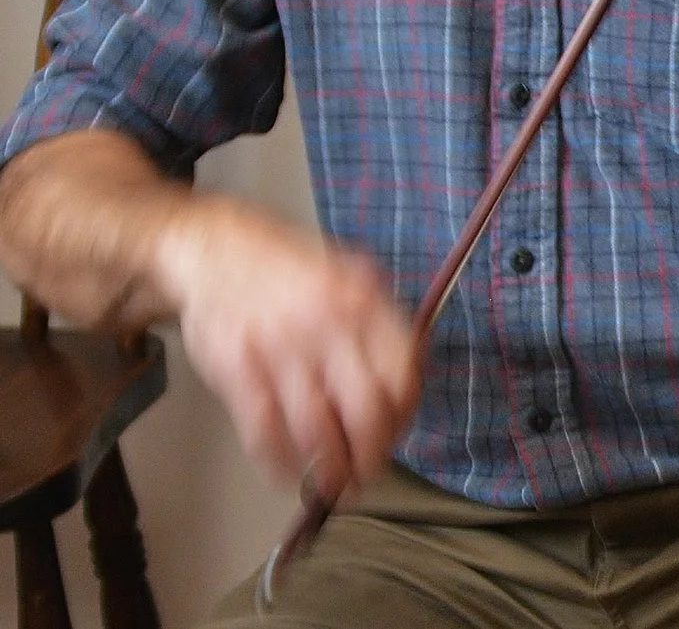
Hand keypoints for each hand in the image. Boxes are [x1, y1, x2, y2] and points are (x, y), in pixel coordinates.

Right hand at [155, 197, 417, 499]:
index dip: (404, 413)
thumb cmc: (288, 266)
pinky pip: (262, 429)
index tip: (397, 432)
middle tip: (368, 474)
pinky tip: (287, 473)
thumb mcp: (350, 273)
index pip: (401, 372)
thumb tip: (410, 375)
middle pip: (364, 410)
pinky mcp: (234, 367)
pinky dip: (278, 461)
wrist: (214, 247)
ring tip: (334, 486)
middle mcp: (325, 323)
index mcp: (362, 299)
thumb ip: (380, 322)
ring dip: (328, 469)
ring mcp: (277, 347)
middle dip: (371, 454)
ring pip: (315, 428)